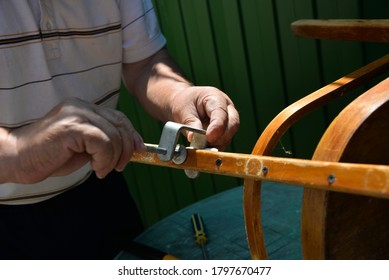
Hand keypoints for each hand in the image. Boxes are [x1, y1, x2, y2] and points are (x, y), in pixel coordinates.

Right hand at [7, 98, 143, 183]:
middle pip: (120, 124)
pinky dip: (105, 159)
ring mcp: (76, 114)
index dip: (132, 135)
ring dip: (114, 158)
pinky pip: (103, 142)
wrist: (17, 159)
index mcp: (84, 108)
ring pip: (114, 135)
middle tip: (119, 166)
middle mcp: (81, 106)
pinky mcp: (71, 126)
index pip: (118, 117)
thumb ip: (104, 143)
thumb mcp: (84, 148)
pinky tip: (96, 169)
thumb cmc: (49, 156)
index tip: (139, 150)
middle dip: (127, 148)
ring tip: (102, 170)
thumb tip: (130, 148)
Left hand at [170, 86, 239, 149]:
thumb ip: (190, 123)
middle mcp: (226, 108)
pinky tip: (205, 149)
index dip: (217, 126)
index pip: (222, 113)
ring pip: (229, 135)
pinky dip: (215, 147)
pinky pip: (224, 142)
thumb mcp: (183, 110)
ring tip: (202, 147)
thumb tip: (194, 138)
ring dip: (217, 144)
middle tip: (206, 144)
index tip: (209, 137)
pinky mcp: (224, 131)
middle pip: (233, 124)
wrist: (183, 104)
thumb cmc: (184, 103)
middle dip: (221, 137)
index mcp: (215, 98)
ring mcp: (227, 120)